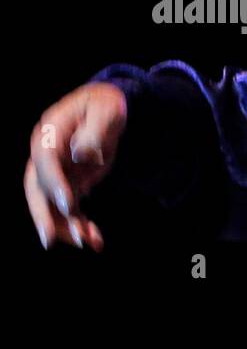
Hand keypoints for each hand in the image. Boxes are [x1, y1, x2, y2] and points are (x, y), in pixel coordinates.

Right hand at [25, 81, 127, 250]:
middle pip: (36, 188)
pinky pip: (69, 209)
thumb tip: (81, 153)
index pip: (45, 160)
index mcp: (50, 133)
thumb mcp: (107, 111)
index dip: (55, 183)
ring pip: (52, 204)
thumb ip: (96, 130)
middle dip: (43, 215)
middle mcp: (46, 155)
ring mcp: (55, 172)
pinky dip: (80, 225)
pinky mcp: (68, 184)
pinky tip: (96, 241)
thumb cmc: (106, 106)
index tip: (71, 203)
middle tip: (50, 241)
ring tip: (89, 242)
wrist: (107, 109)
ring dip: (67, 226)